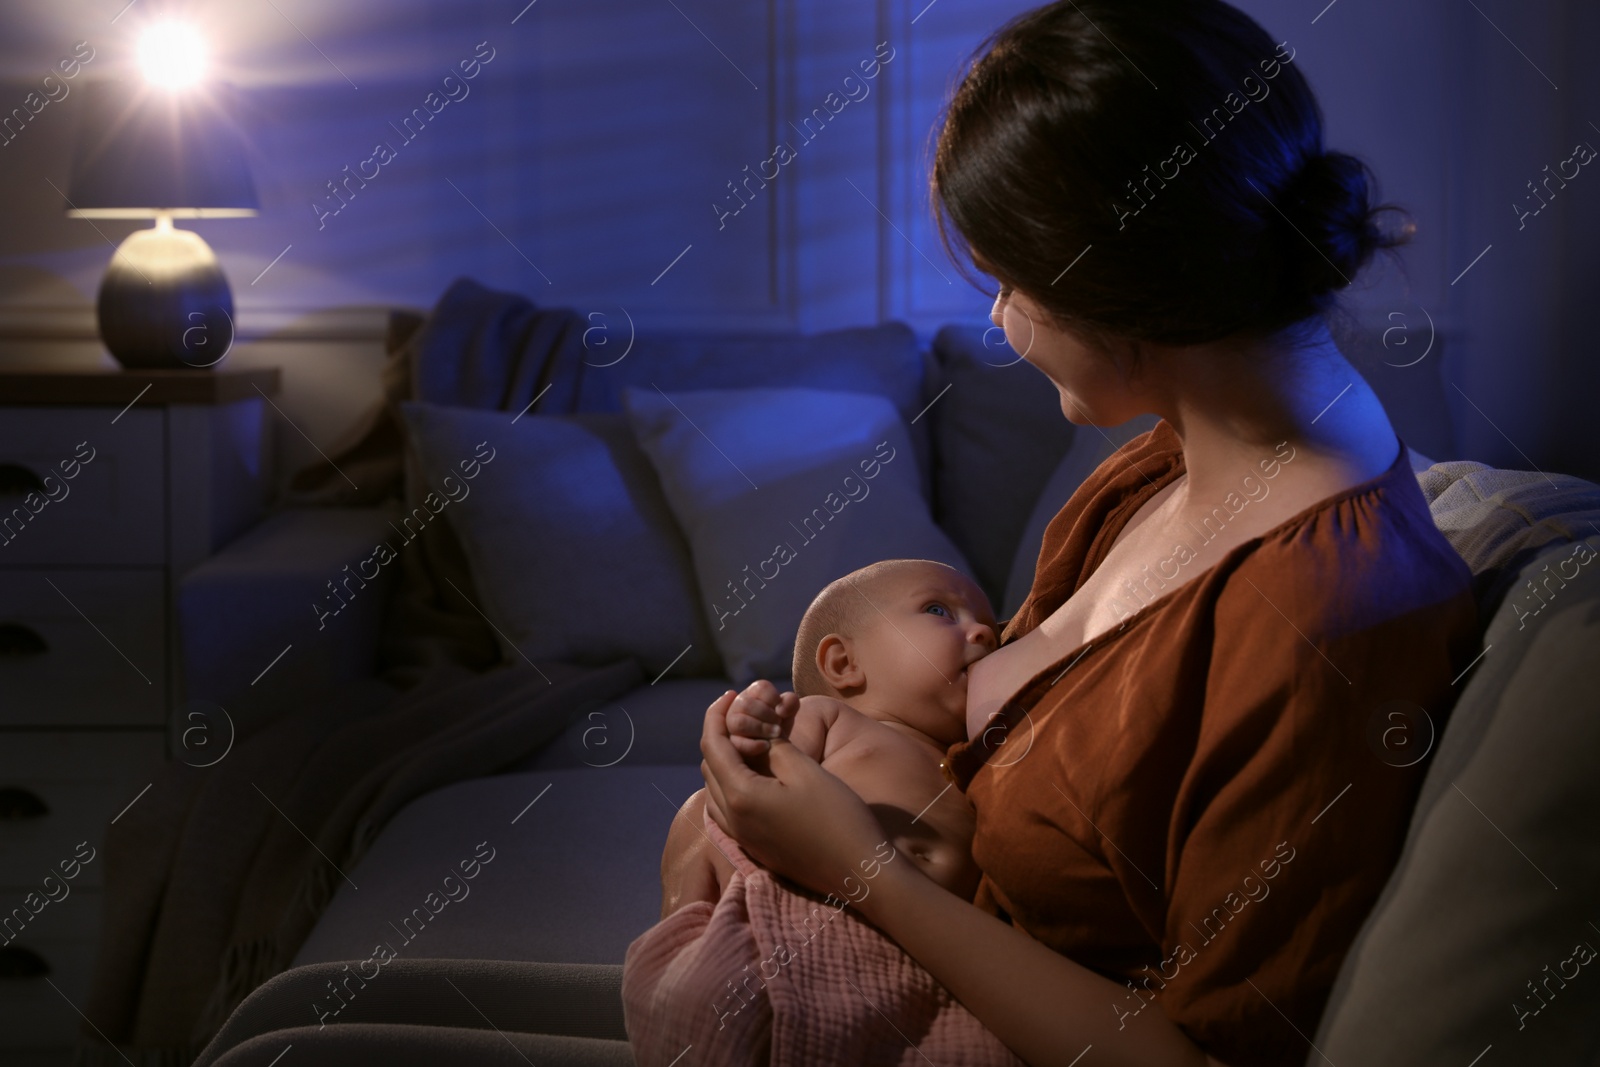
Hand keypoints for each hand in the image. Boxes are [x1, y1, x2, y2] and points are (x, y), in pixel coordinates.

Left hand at [701, 690, 890, 905]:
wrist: (859, 872)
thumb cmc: (838, 817)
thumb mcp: (806, 771)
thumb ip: (775, 747)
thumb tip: (757, 732)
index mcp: (741, 796)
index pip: (713, 746)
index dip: (717, 716)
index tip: (730, 695)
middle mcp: (733, 820)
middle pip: (710, 768)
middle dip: (719, 736)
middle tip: (740, 713)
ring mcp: (742, 838)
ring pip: (715, 791)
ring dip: (723, 762)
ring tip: (746, 741)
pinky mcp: (755, 849)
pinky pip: (726, 811)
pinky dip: (730, 786)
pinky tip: (751, 776)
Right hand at [721, 680, 798, 757]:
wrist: (773, 747)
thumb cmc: (778, 724)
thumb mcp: (788, 712)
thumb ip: (790, 702)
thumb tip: (781, 709)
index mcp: (753, 692)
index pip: (761, 688)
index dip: (774, 699)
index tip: (783, 711)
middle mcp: (738, 704)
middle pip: (746, 704)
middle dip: (767, 715)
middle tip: (779, 724)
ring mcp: (730, 724)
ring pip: (739, 723)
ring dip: (760, 728)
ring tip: (776, 734)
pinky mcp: (730, 743)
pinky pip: (736, 743)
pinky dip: (753, 745)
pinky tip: (766, 745)